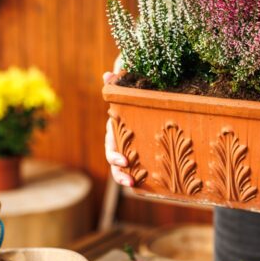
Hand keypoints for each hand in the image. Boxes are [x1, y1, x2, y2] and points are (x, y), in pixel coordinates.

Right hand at [103, 59, 133, 186]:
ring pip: (125, 170)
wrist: (138, 101)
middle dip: (119, 174)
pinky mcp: (142, 154)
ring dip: (127, 178)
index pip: (110, 146)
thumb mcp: (124, 90)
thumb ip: (116, 84)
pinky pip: (140, 168)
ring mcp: (130, 151)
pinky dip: (143, 177)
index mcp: (114, 131)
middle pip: (115, 164)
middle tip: (129, 180)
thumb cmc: (131, 96)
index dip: (114, 155)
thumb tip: (107, 75)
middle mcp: (119, 144)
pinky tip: (152, 185)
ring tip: (135, 185)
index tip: (124, 160)